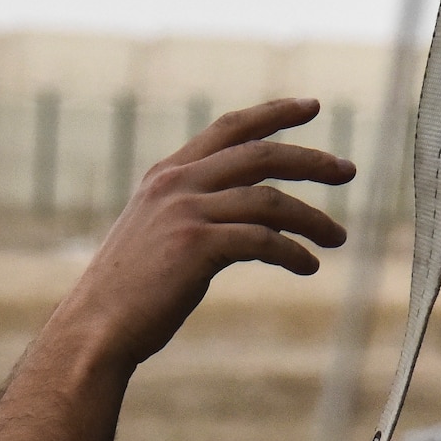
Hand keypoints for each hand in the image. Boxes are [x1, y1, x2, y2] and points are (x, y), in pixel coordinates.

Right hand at [62, 99, 353, 367]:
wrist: (93, 332)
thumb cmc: (122, 298)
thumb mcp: (152, 239)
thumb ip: (189, 215)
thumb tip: (238, 221)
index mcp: (165, 176)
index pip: (230, 128)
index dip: (275, 113)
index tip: (313, 108)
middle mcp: (177, 185)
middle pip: (261, 155)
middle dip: (312, 160)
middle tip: (347, 171)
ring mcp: (187, 213)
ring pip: (270, 200)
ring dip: (312, 218)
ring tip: (337, 237)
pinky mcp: (198, 246)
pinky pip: (263, 240)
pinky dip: (293, 253)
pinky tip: (308, 266)